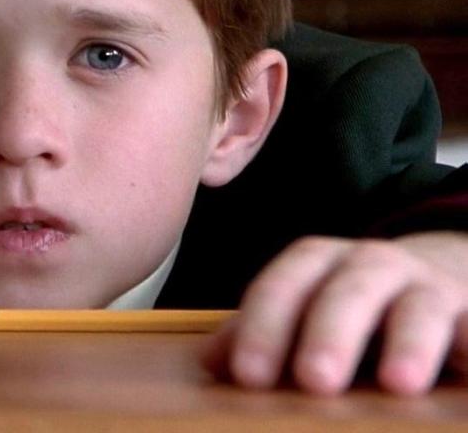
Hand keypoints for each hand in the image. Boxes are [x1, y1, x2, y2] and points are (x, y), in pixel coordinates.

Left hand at [201, 232, 467, 394]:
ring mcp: (429, 288)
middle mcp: (371, 266)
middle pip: (347, 291)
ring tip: (398, 383)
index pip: (283, 286)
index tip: (246, 375)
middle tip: (314, 380)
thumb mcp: (303, 308)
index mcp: (317, 265)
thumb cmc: (352, 303)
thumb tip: (209, 363)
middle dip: (330, 334)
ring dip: (410, 342)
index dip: (263, 326)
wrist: (439, 273)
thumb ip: (258, 332)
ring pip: (419, 307)